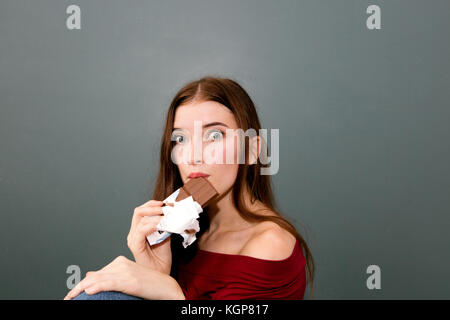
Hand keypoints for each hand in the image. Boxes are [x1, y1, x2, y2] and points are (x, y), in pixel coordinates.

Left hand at [63, 256, 183, 299]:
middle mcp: (121, 264)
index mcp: (120, 262)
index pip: (96, 275)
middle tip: (68, 298)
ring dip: (81, 289)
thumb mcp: (129, 281)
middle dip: (78, 289)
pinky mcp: (130, 280)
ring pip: (98, 280)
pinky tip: (88, 291)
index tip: (71, 295)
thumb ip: (110, 278)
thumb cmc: (150, 286)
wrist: (167, 288)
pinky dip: (98, 286)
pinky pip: (109, 283)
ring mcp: (125, 271)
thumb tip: (89, 278)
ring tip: (71, 297)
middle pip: (94, 277)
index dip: (81, 285)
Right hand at [127, 200, 171, 273]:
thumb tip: (171, 213)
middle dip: (153, 206)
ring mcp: (133, 239)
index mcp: (139, 230)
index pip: (142, 211)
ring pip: (140, 218)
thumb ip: (165, 225)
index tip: (166, 203)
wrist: (160, 275)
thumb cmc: (161, 260)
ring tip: (167, 215)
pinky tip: (161, 224)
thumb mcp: (165, 237)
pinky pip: (141, 230)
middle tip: (166, 207)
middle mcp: (134, 233)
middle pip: (138, 211)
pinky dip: (153, 224)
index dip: (153, 204)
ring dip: (155, 214)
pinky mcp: (135, 246)